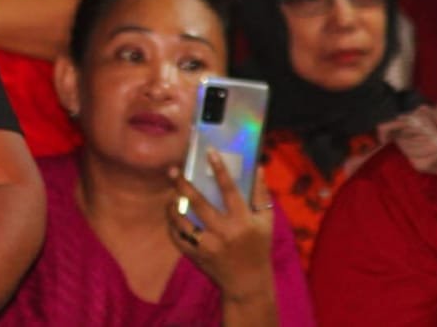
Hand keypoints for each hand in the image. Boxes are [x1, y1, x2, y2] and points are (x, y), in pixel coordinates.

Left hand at [167, 151, 274, 302]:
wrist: (248, 283)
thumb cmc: (259, 247)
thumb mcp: (266, 222)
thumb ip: (261, 195)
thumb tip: (256, 167)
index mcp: (243, 221)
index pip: (230, 190)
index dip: (220, 170)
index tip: (209, 152)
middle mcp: (224, 232)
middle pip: (199, 203)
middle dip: (183, 184)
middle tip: (172, 170)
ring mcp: (208, 245)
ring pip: (182, 220)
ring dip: (172, 205)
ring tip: (170, 195)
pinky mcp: (196, 255)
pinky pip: (177, 237)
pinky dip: (172, 224)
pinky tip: (172, 215)